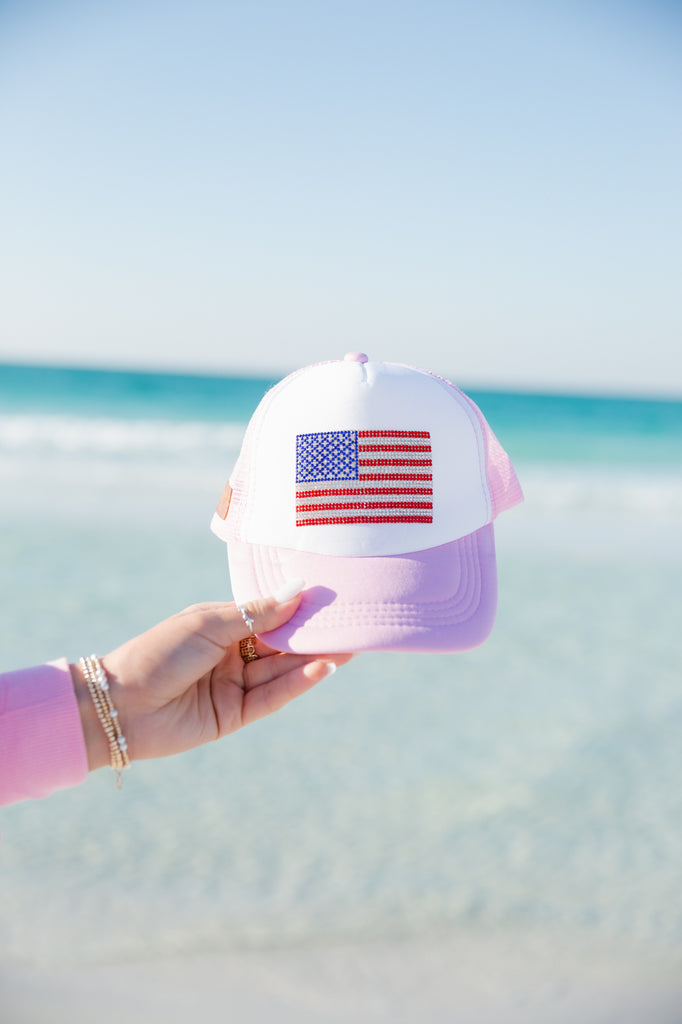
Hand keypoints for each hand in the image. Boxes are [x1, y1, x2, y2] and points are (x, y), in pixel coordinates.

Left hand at [72, 584, 351, 770]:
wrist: (120, 705)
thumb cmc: (158, 652)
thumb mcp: (208, 624)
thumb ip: (256, 613)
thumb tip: (298, 590)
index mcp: (222, 626)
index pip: (270, 615)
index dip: (299, 607)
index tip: (332, 595)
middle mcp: (233, 655)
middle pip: (282, 643)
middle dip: (315, 633)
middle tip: (353, 620)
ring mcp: (235, 686)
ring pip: (283, 669)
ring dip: (315, 657)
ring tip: (350, 642)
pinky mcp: (236, 716)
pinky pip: (274, 697)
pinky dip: (299, 682)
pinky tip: (324, 666)